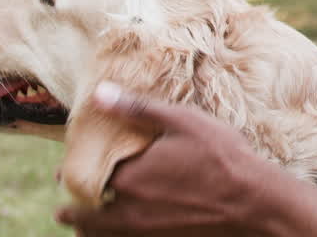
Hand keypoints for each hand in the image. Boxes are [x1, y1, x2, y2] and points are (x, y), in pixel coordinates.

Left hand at [55, 83, 270, 235]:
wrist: (254, 202)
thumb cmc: (221, 155)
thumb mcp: (181, 121)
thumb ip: (137, 109)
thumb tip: (98, 94)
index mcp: (130, 177)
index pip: (86, 177)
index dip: (72, 175)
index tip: (62, 172)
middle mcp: (131, 209)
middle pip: (90, 216)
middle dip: (74, 212)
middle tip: (64, 211)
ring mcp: (146, 231)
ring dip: (90, 233)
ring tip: (81, 231)